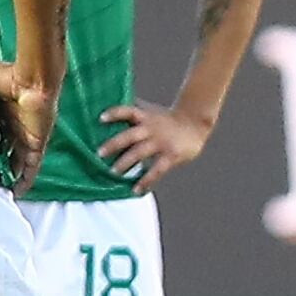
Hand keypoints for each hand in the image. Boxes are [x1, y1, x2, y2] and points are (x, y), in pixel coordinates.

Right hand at [0, 34, 60, 191]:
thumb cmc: (10, 74)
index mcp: (3, 112)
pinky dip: (25, 181)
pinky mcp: (35, 144)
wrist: (35, 80)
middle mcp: (15, 126)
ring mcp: (26, 136)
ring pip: (16, 161)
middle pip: (4, 148)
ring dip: (8, 174)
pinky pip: (30, 168)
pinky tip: (17, 195)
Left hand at [98, 99, 214, 189]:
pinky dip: (146, 180)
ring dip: (125, 163)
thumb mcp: (151, 112)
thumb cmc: (167, 119)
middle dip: (114, 144)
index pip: (128, 111)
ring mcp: (162, 142)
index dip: (115, 113)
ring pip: (140, 153)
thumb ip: (134, 113)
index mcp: (146, 117)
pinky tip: (136, 190)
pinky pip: (157, 170)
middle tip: (99, 154)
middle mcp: (152, 128)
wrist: (196, 123)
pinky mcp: (172, 155)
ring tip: (113, 173)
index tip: (101, 119)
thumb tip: (109, 106)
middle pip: (130, 135)